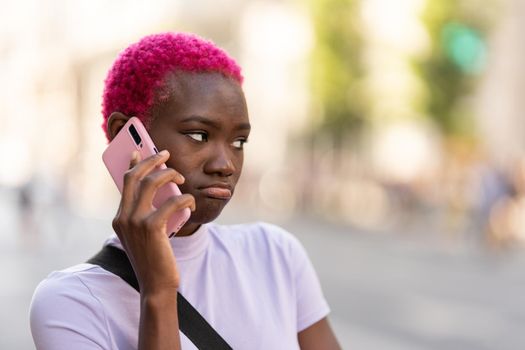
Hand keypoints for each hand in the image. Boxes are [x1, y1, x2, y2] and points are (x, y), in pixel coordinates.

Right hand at [111, 150, 194, 293]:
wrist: (155, 285)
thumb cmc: (154, 258)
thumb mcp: (145, 235)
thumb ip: (146, 214)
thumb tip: (161, 188)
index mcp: (120, 218)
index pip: (124, 183)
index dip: (133, 164)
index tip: (139, 150)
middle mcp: (123, 217)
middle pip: (135, 176)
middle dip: (152, 160)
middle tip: (166, 154)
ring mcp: (135, 222)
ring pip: (152, 183)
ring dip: (169, 174)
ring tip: (181, 178)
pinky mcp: (151, 227)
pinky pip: (172, 201)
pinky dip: (185, 198)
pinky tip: (191, 202)